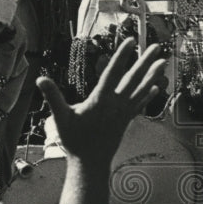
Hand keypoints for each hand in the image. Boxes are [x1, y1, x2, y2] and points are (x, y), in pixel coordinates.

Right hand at [36, 38, 166, 167]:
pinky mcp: (126, 120)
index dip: (122, 55)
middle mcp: (116, 104)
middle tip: (157, 47)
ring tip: (162, 62)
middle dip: (145, 61)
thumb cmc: (75, 140)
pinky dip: (148, 94)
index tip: (131, 41)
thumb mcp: (60, 117)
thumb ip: (53, 97)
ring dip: (152, 75)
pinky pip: (139, 103)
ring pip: (141, 89)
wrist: (90, 162)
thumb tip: (40, 79)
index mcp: (101, 100)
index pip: (113, 72)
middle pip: (133, 78)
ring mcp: (123, 112)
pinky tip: (155, 87)